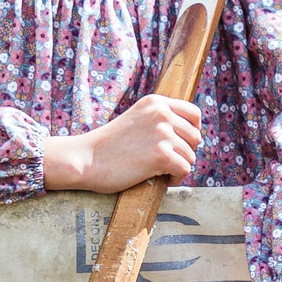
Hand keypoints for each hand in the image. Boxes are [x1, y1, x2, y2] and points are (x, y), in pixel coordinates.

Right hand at [41, 96, 202, 193]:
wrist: (85, 159)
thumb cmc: (108, 146)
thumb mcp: (136, 121)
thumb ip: (159, 121)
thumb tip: (193, 136)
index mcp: (156, 102)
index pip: (194, 113)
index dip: (192, 132)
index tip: (181, 144)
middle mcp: (161, 113)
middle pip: (195, 137)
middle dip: (184, 152)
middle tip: (165, 162)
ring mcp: (162, 133)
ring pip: (190, 156)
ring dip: (178, 166)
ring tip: (158, 171)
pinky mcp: (161, 154)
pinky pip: (185, 169)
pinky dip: (176, 178)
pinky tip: (161, 178)